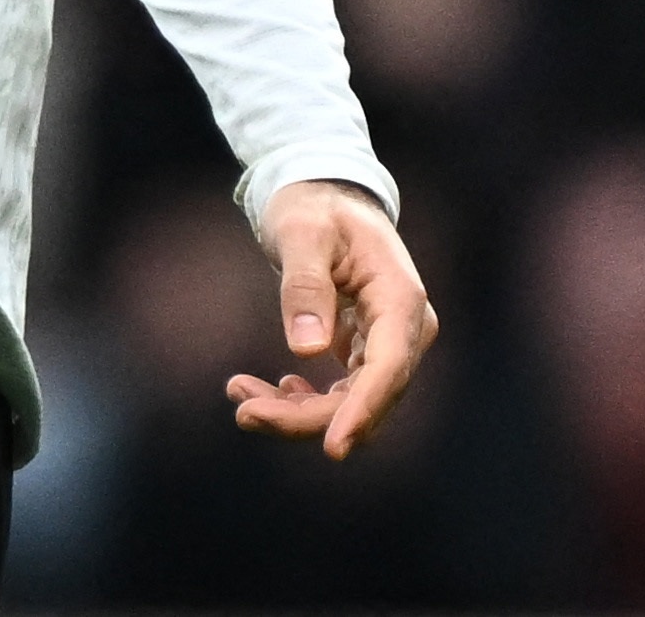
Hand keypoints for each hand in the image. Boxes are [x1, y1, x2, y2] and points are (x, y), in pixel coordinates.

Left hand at [227, 179, 437, 458]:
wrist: (325, 196)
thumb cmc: (316, 208)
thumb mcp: (303, 232)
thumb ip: (305, 286)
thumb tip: (306, 350)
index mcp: (401, 299)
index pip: (388, 369)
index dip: (361, 412)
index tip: (333, 448)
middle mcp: (404, 331)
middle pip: (366, 397)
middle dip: (307, 417)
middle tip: (244, 411)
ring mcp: (387, 346)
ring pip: (349, 403)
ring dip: (296, 412)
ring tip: (239, 394)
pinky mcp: (365, 354)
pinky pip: (338, 392)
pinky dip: (300, 399)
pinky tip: (264, 388)